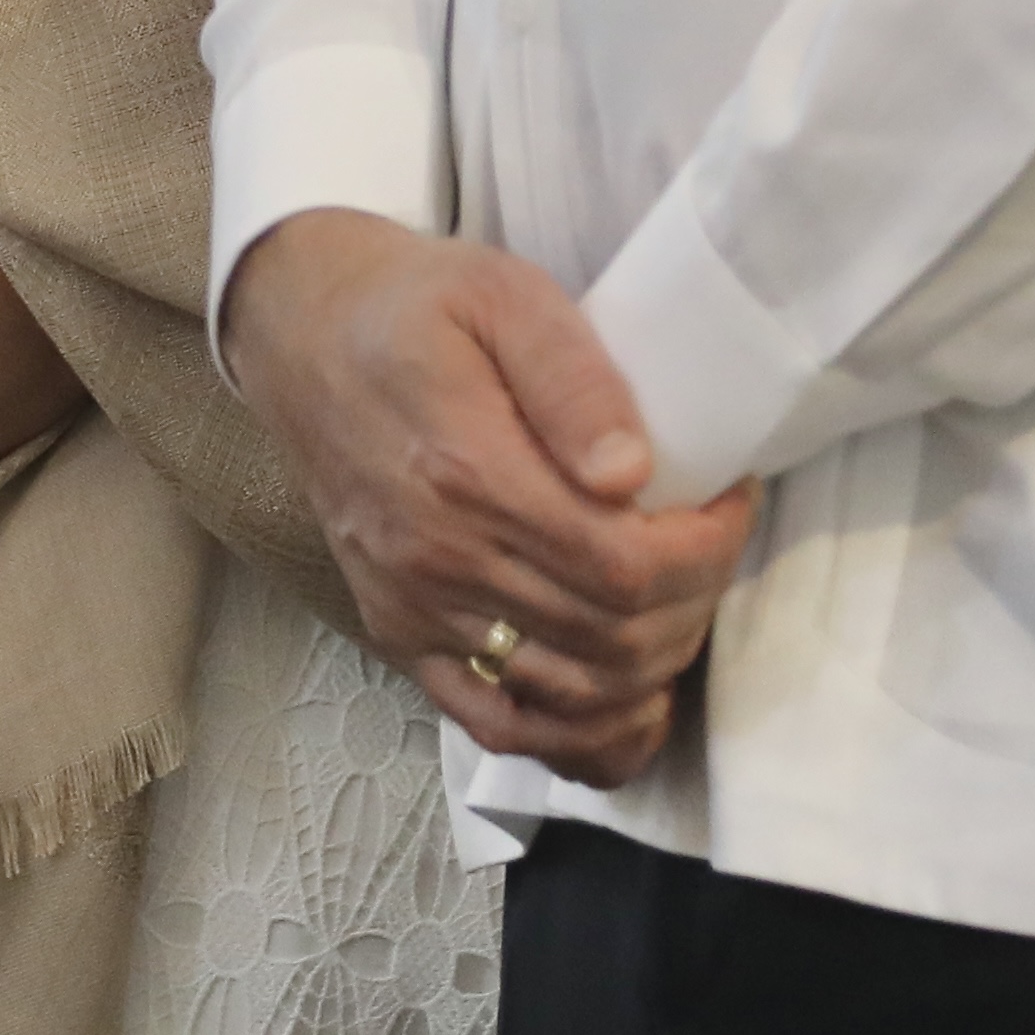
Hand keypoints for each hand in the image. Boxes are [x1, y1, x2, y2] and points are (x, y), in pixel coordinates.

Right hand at [222, 211, 755, 783]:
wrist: (306, 339)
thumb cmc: (418, 309)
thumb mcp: (502, 294)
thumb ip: (572, 375)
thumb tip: (631, 474)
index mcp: (468, 473)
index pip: (624, 566)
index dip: (704, 552)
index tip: (728, 500)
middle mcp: (437, 559)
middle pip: (609, 639)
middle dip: (692, 604)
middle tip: (711, 545)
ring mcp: (415, 610)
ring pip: (569, 695)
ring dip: (653, 668)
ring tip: (679, 601)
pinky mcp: (401, 636)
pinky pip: (496, 726)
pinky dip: (577, 740)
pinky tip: (626, 705)